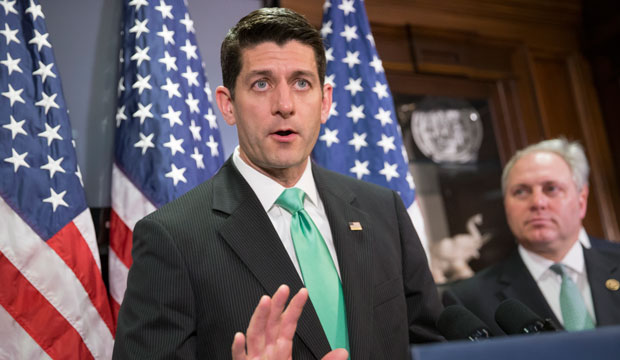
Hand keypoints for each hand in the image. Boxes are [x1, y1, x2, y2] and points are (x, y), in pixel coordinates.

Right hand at [231, 285, 347, 359]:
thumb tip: (344, 352)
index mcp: (281, 352)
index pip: (287, 325)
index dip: (295, 308)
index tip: (303, 292)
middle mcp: (267, 354)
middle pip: (270, 325)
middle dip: (276, 305)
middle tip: (283, 287)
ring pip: (255, 336)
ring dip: (258, 318)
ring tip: (265, 301)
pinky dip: (238, 349)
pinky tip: (240, 336)